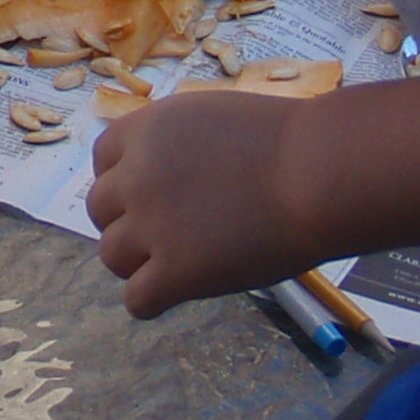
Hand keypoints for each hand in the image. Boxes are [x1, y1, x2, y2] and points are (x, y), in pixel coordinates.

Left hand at [87, 89, 311, 319]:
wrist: (318, 175)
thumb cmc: (285, 145)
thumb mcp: (212, 119)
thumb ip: (174, 145)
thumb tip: (155, 172)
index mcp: (146, 131)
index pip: (103, 161)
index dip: (126, 180)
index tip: (155, 195)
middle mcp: (137, 176)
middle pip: (101, 210)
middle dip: (130, 221)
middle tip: (171, 231)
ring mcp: (152, 225)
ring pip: (112, 256)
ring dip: (140, 262)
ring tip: (181, 261)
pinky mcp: (175, 271)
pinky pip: (136, 299)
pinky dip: (154, 300)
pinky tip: (181, 292)